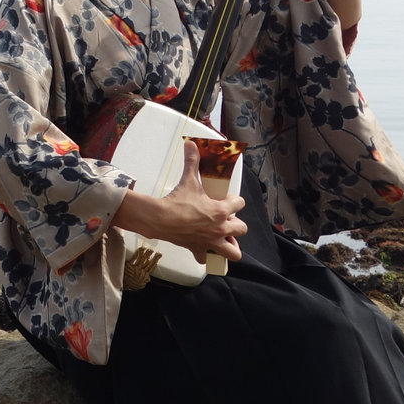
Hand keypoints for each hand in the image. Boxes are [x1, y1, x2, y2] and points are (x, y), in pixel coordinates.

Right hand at [160, 141, 248, 263]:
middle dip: (236, 224)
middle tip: (225, 218)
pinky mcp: (198, 249)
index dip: (234, 200)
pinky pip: (206, 258)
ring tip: (222, 238)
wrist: (161, 220)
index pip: (240, 204)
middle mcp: (220, 228)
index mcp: (221, 211)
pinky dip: (205, 254)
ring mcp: (211, 241)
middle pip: (242, 229)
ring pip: (233, 252)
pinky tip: (201, 246)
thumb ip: (192, 162)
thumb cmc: (177, 202)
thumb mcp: (187, 180)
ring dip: (230, 245)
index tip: (227, 198)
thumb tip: (191, 145)